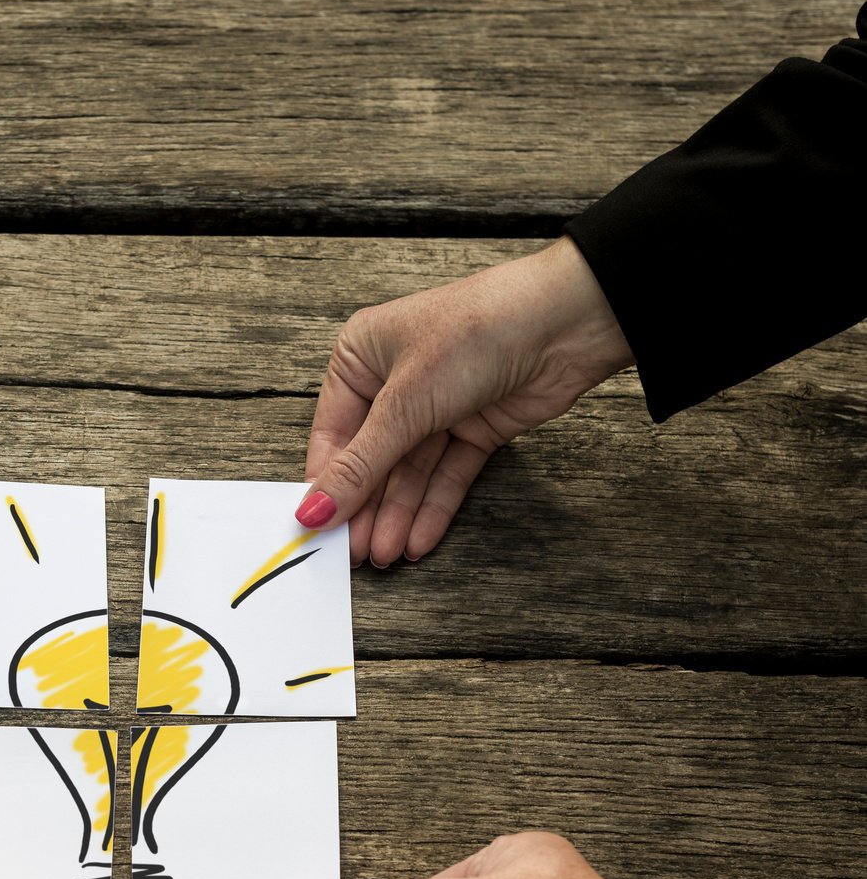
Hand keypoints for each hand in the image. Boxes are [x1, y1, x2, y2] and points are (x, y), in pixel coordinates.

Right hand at [296, 237, 633, 567]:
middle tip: (354, 554)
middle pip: (371, 461)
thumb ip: (360, 466)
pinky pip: (446, 475)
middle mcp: (394, 383)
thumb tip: (313, 511)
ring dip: (398, 516)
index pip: (332, 436)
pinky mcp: (473, 427)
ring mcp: (436, 407)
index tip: (314, 531)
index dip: (325, 486)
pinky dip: (434, 508)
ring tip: (386, 556)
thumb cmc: (477, 331)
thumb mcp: (403, 405)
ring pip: (409, 474)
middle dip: (366, 509)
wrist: (564, 322)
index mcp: (361, 358)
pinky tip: (418, 539)